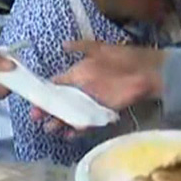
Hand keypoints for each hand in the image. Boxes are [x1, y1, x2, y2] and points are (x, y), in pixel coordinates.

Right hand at [30, 41, 163, 134]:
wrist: (146, 73)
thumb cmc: (122, 58)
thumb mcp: (100, 49)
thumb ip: (81, 47)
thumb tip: (62, 45)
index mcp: (78, 74)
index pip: (56, 86)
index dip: (44, 94)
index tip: (33, 103)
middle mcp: (82, 90)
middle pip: (60, 103)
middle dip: (48, 111)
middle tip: (36, 118)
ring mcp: (91, 103)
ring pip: (70, 115)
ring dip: (59, 122)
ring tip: (49, 129)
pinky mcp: (102, 113)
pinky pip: (86, 123)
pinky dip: (77, 130)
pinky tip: (68, 134)